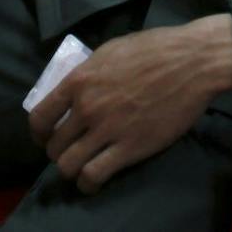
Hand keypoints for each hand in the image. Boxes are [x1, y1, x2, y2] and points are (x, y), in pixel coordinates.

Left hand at [30, 16, 231, 193]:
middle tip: (72, 150)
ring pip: (68, 165)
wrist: (193, 61)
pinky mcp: (130, 148)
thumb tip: (75, 89)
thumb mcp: (111, 50)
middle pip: (54, 145)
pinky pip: (94, 175)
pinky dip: (88, 183)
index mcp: (80, 80)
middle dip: (58, 151)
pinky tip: (93, 180)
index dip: (39, 132)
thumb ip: (89, 73)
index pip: (40, 116)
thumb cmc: (156, 48)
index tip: (47, 137)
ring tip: (81, 168)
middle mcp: (87, 107)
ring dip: (71, 170)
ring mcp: (107, 129)